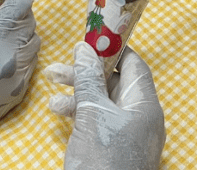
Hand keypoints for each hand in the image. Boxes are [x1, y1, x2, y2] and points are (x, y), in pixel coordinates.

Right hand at [0, 0, 40, 165]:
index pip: (21, 3)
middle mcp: (11, 54)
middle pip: (30, 21)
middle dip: (21, 12)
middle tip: (7, 12)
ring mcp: (20, 74)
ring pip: (34, 42)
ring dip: (24, 34)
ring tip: (4, 37)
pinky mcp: (22, 90)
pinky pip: (32, 63)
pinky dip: (23, 54)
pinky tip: (5, 58)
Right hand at [45, 43, 164, 169]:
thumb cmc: (104, 162)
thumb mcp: (92, 114)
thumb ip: (89, 80)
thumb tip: (85, 49)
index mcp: (145, 105)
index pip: (134, 65)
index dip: (113, 49)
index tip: (90, 39)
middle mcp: (140, 117)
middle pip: (114, 82)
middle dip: (85, 72)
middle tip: (59, 66)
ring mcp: (128, 134)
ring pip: (102, 101)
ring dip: (77, 92)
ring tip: (52, 87)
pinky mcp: (113, 148)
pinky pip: (98, 121)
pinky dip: (79, 113)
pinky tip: (58, 111)